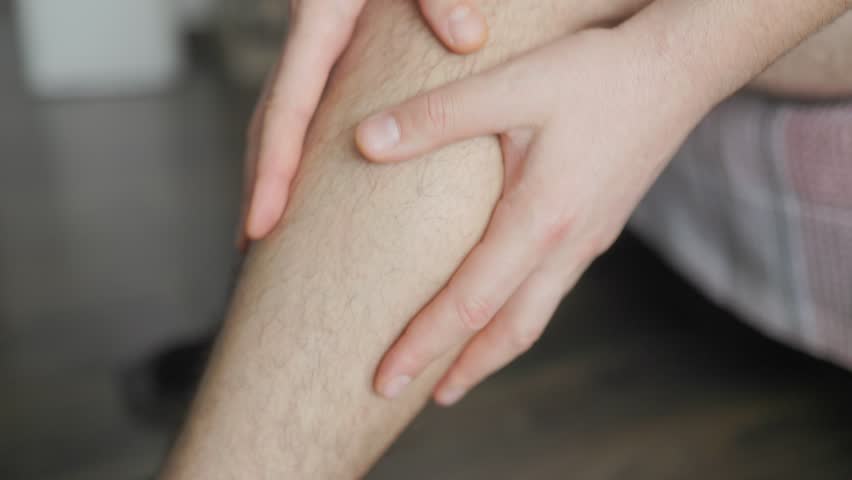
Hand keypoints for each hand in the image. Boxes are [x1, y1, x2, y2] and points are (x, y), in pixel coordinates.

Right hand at [238, 0, 488, 248]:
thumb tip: (468, 37)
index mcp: (321, 20)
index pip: (287, 108)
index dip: (271, 170)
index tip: (260, 224)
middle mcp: (310, 41)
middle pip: (271, 125)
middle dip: (263, 185)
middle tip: (257, 247)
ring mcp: (317, 50)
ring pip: (283, 120)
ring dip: (275, 172)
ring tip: (277, 228)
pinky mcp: (333, 53)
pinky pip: (306, 109)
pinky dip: (300, 148)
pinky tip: (310, 179)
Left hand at [358, 28, 708, 404]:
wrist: (679, 68)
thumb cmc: (599, 75)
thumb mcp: (512, 86)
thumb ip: (436, 116)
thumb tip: (365, 142)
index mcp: (542, 220)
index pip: (470, 304)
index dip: (423, 346)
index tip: (385, 380)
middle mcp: (569, 245)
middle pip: (510, 331)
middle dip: (463, 370)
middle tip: (422, 399)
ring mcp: (588, 241)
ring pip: (535, 316)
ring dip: (492, 349)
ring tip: (457, 368)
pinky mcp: (598, 227)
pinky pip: (551, 290)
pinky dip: (516, 315)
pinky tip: (502, 302)